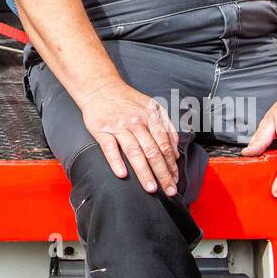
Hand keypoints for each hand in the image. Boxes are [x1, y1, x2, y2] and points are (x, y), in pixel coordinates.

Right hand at [79, 80, 180, 196]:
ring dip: (144, 172)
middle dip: (162, 173)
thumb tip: (176, 151)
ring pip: (134, 152)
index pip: (164, 145)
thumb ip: (167, 127)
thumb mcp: (152, 107)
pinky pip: (109, 148)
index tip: (175, 180)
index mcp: (150, 117)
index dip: (171, 164)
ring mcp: (118, 126)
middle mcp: (136, 122)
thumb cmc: (127, 99)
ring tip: (151, 188)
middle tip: (169, 190)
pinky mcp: (101, 129)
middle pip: (152, 151)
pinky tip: (122, 174)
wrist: (100, 87)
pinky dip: (116, 161)